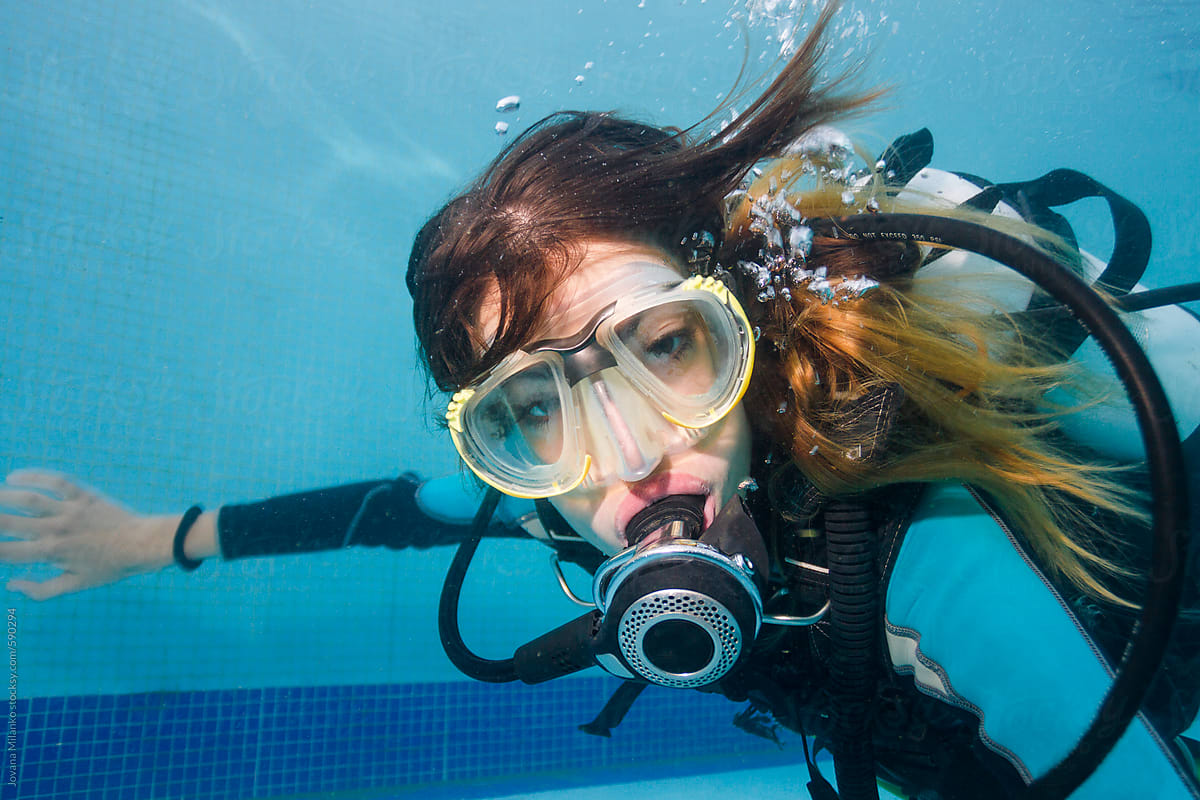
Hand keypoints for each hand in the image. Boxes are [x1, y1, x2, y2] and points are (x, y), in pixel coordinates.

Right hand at [0, 470, 176, 599]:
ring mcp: (70, 510)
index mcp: (52, 553)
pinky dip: (34, 475)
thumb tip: (11, 585)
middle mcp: (57, 530)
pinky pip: (55, 481)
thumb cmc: (110, 566)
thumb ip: (41, 589)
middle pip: (10, 522)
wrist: (143, 543)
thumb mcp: (77, 584)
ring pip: (28, 499)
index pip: (7, 552)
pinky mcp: (84, 495)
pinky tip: (14, 476)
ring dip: (3, 495)